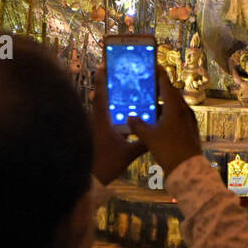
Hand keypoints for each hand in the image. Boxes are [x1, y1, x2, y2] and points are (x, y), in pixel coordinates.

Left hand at [91, 67, 149, 184]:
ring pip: (101, 110)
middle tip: (115, 73)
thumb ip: (142, 143)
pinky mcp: (94, 136)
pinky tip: (119, 114)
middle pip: (100, 99)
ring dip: (108, 99)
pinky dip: (109, 113)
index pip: (101, 96)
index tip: (103, 65)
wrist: (90, 181)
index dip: (102, 80)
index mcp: (101, 122)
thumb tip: (157, 134)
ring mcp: (94, 129)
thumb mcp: (127, 154)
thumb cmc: (106, 165)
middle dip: (107, 86)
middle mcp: (95, 122)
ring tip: (120, 90)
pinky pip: (102, 119)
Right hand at [127, 69, 203, 174]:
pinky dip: (167, 112)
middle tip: (148, 83)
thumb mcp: (148, 137)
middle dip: (159, 87)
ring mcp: (189, 119)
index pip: (166, 83)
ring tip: (150, 101)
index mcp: (175, 107)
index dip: (159, 73)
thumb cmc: (169, 150)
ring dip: (163, 101)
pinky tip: (158, 119)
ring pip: (174, 104)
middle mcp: (184, 110)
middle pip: (171, 93)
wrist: (187, 168)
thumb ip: (138, 125)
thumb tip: (130, 117)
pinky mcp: (190, 128)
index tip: (153, 65)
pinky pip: (177, 114)